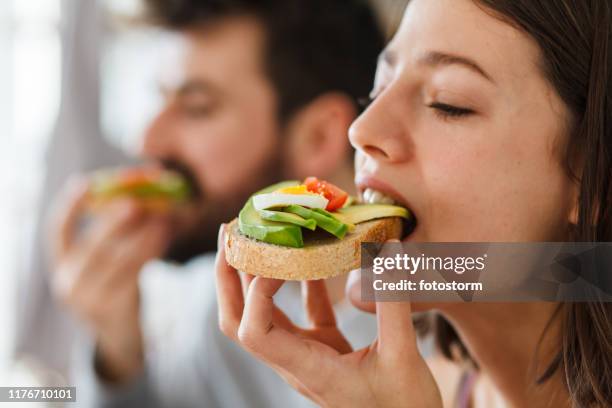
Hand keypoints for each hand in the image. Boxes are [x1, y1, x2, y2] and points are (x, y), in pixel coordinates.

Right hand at [49, 177, 171, 382]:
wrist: (119, 338)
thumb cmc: (114, 289)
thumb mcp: (102, 266)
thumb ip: (111, 238)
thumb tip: (137, 196)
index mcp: (62, 266)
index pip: (58, 232)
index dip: (71, 207)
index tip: (85, 183)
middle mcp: (69, 283)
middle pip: (92, 245)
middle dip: (115, 220)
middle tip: (137, 201)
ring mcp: (90, 299)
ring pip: (119, 259)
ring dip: (143, 234)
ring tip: (163, 215)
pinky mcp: (115, 307)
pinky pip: (136, 272)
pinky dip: (152, 250)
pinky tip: (165, 234)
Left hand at [214, 225, 441, 407]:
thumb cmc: (404, 407)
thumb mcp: (403, 356)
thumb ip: (393, 303)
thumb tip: (390, 249)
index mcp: (307, 368)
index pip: (254, 331)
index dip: (256, 292)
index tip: (279, 257)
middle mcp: (295, 361)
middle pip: (238, 321)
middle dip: (229, 276)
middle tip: (232, 231)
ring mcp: (305, 354)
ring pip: (261, 315)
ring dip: (253, 276)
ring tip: (258, 235)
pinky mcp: (322, 349)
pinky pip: (300, 312)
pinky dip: (298, 283)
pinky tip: (310, 256)